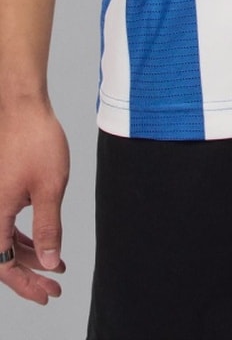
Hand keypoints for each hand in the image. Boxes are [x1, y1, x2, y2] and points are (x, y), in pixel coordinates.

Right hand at [0, 102, 68, 304]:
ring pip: (4, 240)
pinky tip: (43, 241)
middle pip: (2, 256)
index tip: (47, 295)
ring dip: (29, 255)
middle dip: (29, 273)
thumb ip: (48, 227)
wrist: (22, 106)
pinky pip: (5, 222)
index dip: (25, 284)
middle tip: (54, 284)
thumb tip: (50, 263)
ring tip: (55, 265)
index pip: (4, 265)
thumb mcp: (49, 187)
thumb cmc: (36, 140)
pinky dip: (24, 235)